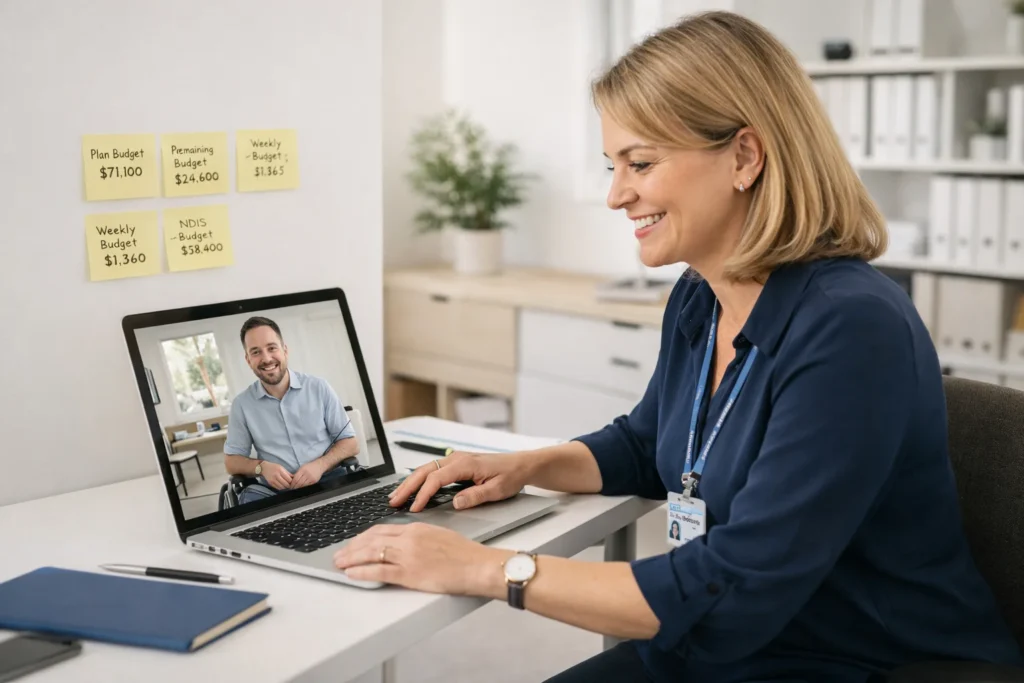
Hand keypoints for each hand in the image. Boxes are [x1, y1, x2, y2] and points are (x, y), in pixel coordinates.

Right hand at [261, 462, 292, 489]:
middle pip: (286, 484)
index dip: (292, 481)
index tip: (293, 482)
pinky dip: (281, 488)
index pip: (288, 479)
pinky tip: (282, 486)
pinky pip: (277, 488)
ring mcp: (273, 480)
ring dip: (285, 487)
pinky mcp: (270, 483)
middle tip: (290, 484)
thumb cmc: (274, 467)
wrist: (264, 468)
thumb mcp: (282, 467)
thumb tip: (294, 477)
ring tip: (286, 485)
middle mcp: (276, 475)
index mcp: (280, 470)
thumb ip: (288, 473)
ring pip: (282, 487)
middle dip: (289, 485)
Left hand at [290, 460, 324, 488]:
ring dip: (299, 488)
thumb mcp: (302, 467)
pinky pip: (308, 486)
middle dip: (295, 487)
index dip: (292, 484)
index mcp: (303, 470)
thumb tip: (291, 480)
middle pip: (299, 483)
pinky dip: (304, 487)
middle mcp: (307, 474)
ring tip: (296, 489)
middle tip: (292, 489)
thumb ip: (297, 473)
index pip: (295, 479)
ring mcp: (311, 478)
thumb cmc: (310, 466)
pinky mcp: (314, 481)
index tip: (290, 486)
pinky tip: (302, 488)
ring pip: (303, 485)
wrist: (319, 465)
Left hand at [333, 522, 510, 596]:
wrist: (477, 565)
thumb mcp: (439, 536)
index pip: (382, 529)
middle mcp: (408, 539)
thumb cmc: (465, 554)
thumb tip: (404, 543)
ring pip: (371, 553)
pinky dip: (361, 572)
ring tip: (339, 563)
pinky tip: (352, 573)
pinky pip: (378, 571)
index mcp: (416, 528)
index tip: (355, 542)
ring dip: (351, 558)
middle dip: (352, 546)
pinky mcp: (409, 573)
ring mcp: (408, 556)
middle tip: (340, 553)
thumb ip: (419, 538)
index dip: (364, 537)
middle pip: (372, 539)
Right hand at [389, 451, 530, 512]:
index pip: (436, 479)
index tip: (414, 507)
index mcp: (466, 464)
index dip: (423, 494)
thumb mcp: (497, 490)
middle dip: (407, 486)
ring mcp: (456, 460)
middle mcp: (457, 459)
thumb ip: (475, 496)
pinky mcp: (457, 464)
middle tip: (393, 501)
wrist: (522, 465)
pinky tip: (412, 488)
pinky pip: (433, 470)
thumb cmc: (511, 476)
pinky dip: (419, 479)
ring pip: (426, 469)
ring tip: (396, 496)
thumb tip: (455, 502)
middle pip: (425, 471)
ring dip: (410, 482)